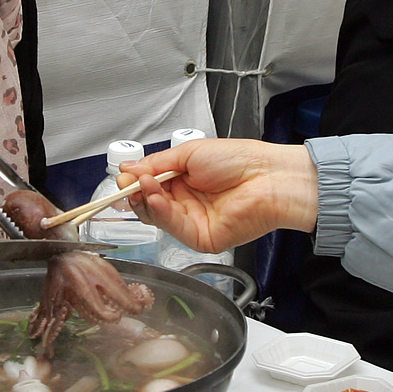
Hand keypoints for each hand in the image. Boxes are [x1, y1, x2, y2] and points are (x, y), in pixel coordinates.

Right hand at [123, 140, 317, 252]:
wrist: (267, 177)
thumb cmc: (239, 160)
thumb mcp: (189, 153)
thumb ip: (157, 163)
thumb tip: (129, 168)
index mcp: (185, 181)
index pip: (151, 186)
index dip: (136, 181)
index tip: (125, 175)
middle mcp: (187, 202)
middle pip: (150, 205)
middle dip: (137, 193)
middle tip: (129, 183)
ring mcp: (193, 222)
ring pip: (158, 218)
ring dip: (147, 200)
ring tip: (145, 185)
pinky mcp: (201, 238)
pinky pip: (173, 228)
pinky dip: (160, 212)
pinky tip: (155, 197)